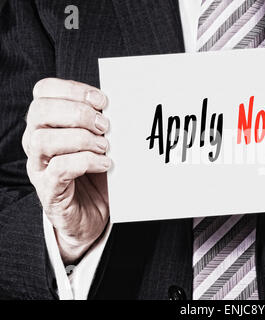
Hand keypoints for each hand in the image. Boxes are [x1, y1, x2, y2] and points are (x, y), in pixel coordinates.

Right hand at [22, 78, 110, 263]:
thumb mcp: (98, 141)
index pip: (44, 90)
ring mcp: (39, 167)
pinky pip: (58, 170)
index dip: (73, 89)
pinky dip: (86, 162)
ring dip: (80, 139)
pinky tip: (104, 163)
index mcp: (47, 123)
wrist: (91, 214)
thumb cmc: (94, 172)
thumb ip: (100, 123)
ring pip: (43, 140)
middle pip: (39, 111)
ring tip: (104, 146)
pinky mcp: (49, 190)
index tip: (102, 100)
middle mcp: (36, 142)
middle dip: (77, 113)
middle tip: (105, 126)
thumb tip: (118, 106)